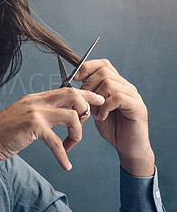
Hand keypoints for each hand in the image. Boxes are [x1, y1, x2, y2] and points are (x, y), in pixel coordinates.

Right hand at [0, 88, 104, 178]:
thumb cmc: (3, 132)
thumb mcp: (24, 116)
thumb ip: (41, 114)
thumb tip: (61, 118)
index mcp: (35, 98)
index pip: (65, 90)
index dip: (83, 94)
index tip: (95, 100)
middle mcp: (37, 101)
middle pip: (72, 94)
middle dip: (89, 103)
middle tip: (96, 116)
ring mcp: (36, 112)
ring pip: (72, 116)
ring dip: (77, 134)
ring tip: (71, 146)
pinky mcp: (34, 126)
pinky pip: (57, 142)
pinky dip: (63, 155)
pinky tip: (65, 164)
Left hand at [74, 59, 154, 175]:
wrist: (127, 147)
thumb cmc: (111, 127)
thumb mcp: (94, 107)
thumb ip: (88, 95)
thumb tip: (73, 83)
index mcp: (116, 84)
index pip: (102, 64)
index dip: (87, 67)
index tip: (75, 78)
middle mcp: (126, 86)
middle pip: (104, 71)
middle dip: (88, 86)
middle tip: (86, 103)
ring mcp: (133, 95)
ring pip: (109, 83)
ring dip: (96, 98)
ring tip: (96, 113)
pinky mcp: (138, 107)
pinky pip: (118, 97)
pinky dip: (106, 106)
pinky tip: (103, 116)